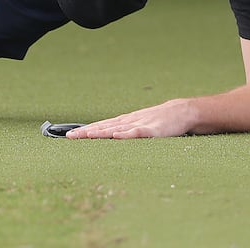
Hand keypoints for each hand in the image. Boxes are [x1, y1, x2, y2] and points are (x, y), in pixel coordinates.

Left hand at [65, 99, 193, 139]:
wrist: (179, 111)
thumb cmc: (157, 120)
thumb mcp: (138, 125)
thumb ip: (125, 130)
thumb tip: (109, 137)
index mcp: (124, 121)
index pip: (101, 126)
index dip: (85, 130)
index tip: (69, 135)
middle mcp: (128, 121)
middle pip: (104, 127)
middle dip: (87, 132)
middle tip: (70, 137)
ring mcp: (139, 124)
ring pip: (116, 129)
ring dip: (101, 132)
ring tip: (87, 135)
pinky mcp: (152, 130)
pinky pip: (137, 132)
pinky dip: (126, 134)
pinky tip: (116, 135)